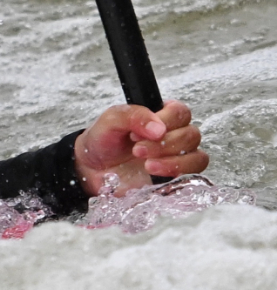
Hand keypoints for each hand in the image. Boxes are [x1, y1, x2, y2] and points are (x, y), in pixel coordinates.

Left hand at [74, 100, 207, 196]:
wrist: (93, 168)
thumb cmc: (104, 140)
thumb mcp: (112, 120)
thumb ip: (134, 115)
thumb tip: (158, 128)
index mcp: (161, 115)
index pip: (180, 112)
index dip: (165, 122)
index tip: (138, 133)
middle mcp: (174, 134)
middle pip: (191, 135)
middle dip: (164, 144)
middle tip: (137, 150)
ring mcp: (177, 157)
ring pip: (197, 157)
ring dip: (173, 161)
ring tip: (146, 165)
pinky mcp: (175, 177)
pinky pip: (193, 176)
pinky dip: (176, 174)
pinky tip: (154, 174)